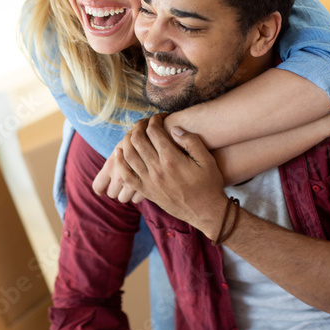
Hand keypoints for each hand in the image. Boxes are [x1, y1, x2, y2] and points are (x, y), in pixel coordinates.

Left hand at [94, 136, 145, 203]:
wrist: (162, 135)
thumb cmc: (142, 135)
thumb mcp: (124, 143)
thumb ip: (116, 157)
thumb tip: (110, 166)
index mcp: (110, 165)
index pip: (97, 186)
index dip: (100, 189)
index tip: (104, 188)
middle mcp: (119, 177)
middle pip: (111, 194)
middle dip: (116, 189)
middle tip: (123, 180)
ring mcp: (133, 184)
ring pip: (124, 198)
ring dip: (127, 193)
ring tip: (134, 183)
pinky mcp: (147, 189)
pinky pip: (137, 199)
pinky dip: (139, 194)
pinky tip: (143, 184)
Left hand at [111, 115, 225, 236]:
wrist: (205, 212)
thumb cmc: (209, 184)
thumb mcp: (207, 160)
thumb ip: (191, 141)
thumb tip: (174, 128)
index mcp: (172, 159)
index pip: (154, 131)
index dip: (155, 119)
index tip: (160, 117)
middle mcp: (157, 169)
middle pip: (137, 140)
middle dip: (139, 126)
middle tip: (145, 122)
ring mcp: (149, 181)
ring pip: (128, 155)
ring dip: (127, 140)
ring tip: (134, 134)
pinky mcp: (146, 191)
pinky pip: (126, 175)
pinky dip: (120, 162)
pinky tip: (120, 153)